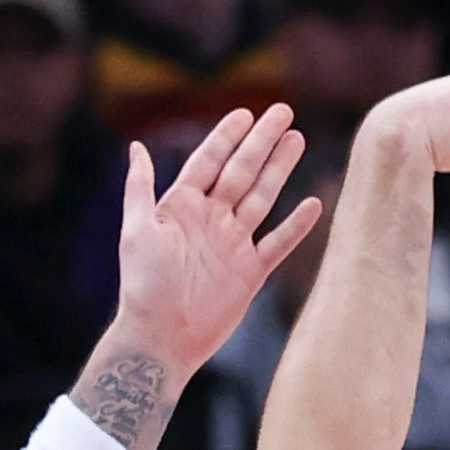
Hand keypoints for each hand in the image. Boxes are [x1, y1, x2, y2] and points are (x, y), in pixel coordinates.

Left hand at [114, 102, 327, 376]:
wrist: (162, 337)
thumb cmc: (143, 285)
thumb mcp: (136, 230)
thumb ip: (139, 188)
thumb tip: (136, 147)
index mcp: (182, 206)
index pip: (209, 161)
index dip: (227, 136)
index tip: (246, 112)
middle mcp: (211, 219)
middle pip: (242, 172)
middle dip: (262, 142)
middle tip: (284, 112)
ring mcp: (233, 244)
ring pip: (263, 198)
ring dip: (280, 169)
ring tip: (297, 139)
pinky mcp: (251, 272)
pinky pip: (278, 243)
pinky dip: (296, 225)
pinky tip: (312, 203)